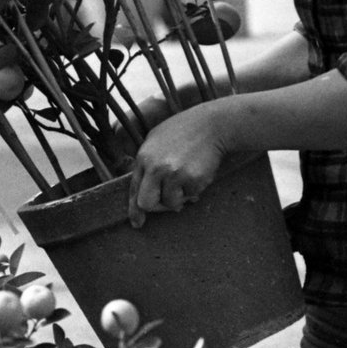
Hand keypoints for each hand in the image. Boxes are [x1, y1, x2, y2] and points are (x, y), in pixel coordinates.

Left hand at [127, 105, 227, 227]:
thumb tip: (144, 190)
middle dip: (157, 207)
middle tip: (168, 202)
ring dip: (180, 196)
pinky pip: (190, 196)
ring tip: (187, 178)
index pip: (134, 189)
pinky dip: (194, 190)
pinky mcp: (193, 180)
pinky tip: (198, 173)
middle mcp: (156, 167)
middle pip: (146, 203)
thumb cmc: (185, 131)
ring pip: (171, 203)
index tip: (137, 222)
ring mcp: (174, 174)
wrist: (213, 124)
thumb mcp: (156, 140)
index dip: (134, 210)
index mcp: (144, 157)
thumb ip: (147, 163)